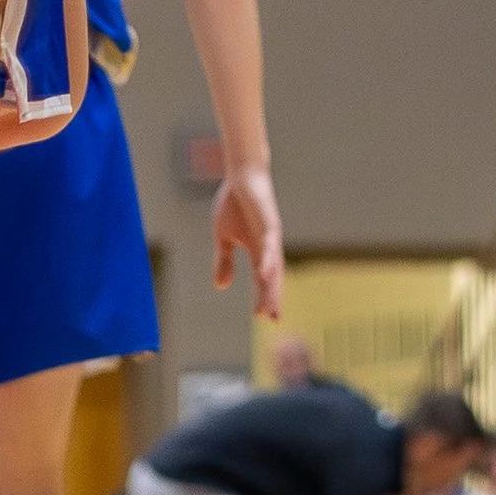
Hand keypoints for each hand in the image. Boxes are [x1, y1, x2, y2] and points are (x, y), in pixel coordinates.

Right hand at [213, 160, 282, 313]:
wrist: (241, 176)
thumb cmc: (234, 204)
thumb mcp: (223, 237)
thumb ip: (224, 261)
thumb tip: (222, 287)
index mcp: (256, 250)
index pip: (263, 279)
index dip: (265, 297)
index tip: (267, 318)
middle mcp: (267, 245)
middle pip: (272, 276)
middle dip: (272, 297)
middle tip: (273, 318)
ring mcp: (270, 234)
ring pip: (273, 264)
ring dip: (271, 284)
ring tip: (271, 304)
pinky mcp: (269, 221)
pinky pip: (270, 242)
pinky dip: (268, 258)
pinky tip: (265, 272)